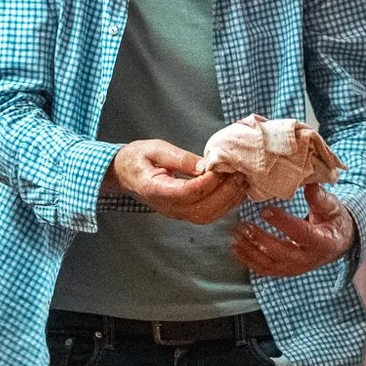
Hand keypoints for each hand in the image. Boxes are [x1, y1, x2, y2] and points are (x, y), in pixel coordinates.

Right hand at [111, 140, 248, 223]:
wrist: (124, 174)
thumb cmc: (137, 158)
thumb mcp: (154, 149)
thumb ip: (179, 158)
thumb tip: (206, 165)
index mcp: (155, 190)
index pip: (186, 193)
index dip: (207, 183)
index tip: (221, 168)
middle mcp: (167, 207)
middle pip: (201, 209)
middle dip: (225, 193)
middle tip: (240, 174)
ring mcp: (175, 213)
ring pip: (207, 216)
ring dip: (228, 201)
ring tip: (241, 181)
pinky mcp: (184, 213)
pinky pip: (207, 214)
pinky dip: (224, 205)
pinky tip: (235, 191)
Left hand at [231, 184, 355, 278]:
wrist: (337, 243)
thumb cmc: (333, 220)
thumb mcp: (332, 206)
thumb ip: (319, 197)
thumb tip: (308, 182)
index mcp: (322, 242)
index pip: (301, 233)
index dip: (282, 222)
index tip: (264, 210)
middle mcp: (308, 259)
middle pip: (282, 252)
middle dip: (260, 239)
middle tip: (243, 225)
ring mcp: (296, 268)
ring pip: (270, 263)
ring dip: (250, 250)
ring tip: (236, 233)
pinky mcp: (286, 271)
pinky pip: (265, 270)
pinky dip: (248, 260)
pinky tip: (236, 247)